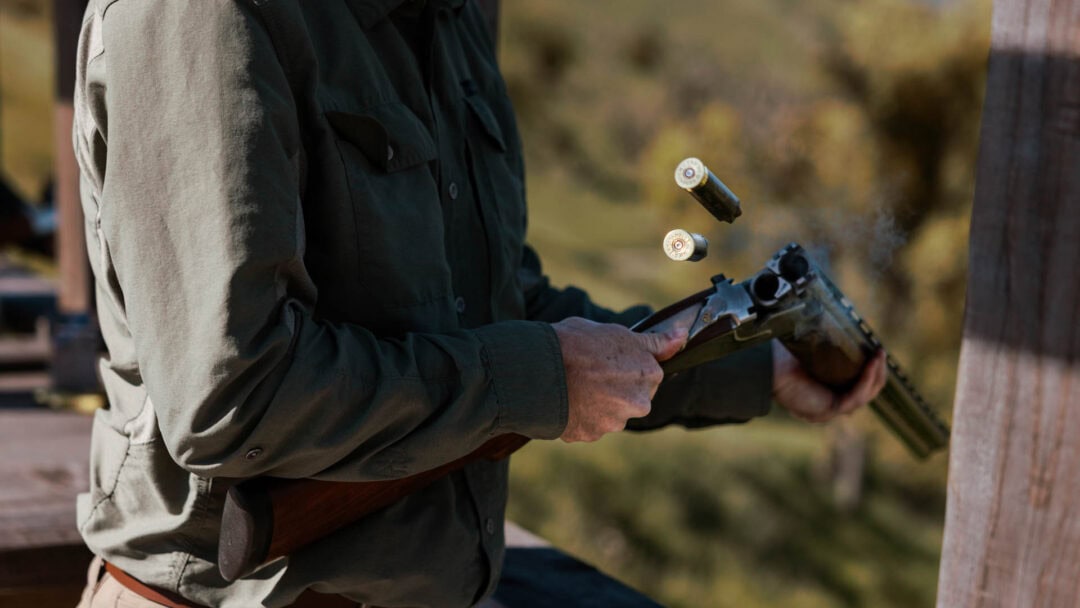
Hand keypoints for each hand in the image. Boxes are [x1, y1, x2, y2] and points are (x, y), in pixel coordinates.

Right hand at [553, 317, 687, 441]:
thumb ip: (652, 342)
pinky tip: (566, 399)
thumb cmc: (577, 343)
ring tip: (573, 385)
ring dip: (596, 403)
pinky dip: (579, 415)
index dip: (625, 365)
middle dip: (615, 389)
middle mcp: (639, 403)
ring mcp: (614, 422)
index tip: (607, 359)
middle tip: (589, 372)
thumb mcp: (618, 333)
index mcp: (649, 374)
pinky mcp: (591, 435)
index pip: (647, 373)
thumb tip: (682, 337)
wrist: (539, 370)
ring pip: (610, 413)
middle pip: (631, 397)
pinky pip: (588, 425)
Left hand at [771, 340, 887, 422]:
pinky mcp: (828, 410)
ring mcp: (829, 409)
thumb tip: (847, 323)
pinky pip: (855, 397)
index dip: (871, 370)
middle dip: (877, 372)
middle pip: (865, 391)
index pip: (857, 384)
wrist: (767, 363)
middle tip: (880, 351)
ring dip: (876, 374)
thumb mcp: (814, 349)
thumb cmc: (784, 354)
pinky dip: (866, 380)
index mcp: (825, 390)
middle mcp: (828, 402)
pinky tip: (871, 364)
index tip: (876, 350)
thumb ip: (830, 345)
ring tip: (879, 355)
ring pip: (864, 395)